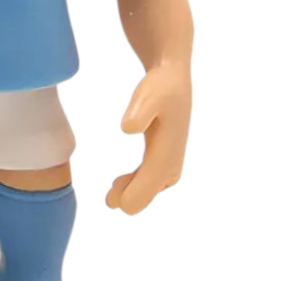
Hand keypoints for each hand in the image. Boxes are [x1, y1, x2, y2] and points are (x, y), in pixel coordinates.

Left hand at [106, 62, 190, 214]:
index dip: (124, 199)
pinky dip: (133, 186)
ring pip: (144, 193)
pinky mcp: (164, 162)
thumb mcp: (148, 95)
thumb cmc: (159, 88)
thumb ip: (140, 112)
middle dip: (126, 198)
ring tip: (109, 196)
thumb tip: (128, 128)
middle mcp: (171, 169)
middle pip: (142, 199)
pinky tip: (118, 183)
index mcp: (166, 160)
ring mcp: (169, 167)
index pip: (141, 196)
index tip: (109, 197)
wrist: (172, 80)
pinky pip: (147, 183)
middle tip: (108, 199)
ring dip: (128, 194)